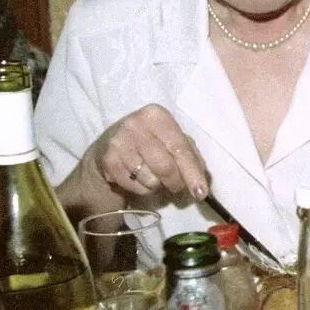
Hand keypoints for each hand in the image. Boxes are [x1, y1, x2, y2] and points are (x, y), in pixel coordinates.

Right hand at [77, 104, 207, 204]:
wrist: (109, 147)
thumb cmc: (150, 142)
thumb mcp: (172, 141)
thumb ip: (190, 157)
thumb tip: (201, 184)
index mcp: (157, 115)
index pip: (180, 148)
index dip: (192, 173)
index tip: (201, 193)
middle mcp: (136, 125)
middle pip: (165, 167)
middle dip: (176, 183)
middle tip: (176, 186)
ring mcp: (119, 142)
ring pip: (150, 179)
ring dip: (157, 185)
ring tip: (153, 176)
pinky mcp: (107, 160)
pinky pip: (134, 186)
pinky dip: (142, 189)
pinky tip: (137, 177)